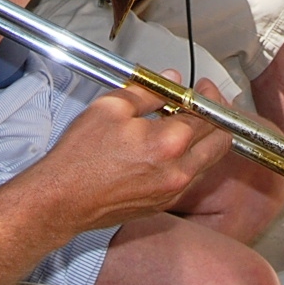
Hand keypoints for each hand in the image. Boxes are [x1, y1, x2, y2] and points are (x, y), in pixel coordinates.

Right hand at [30, 77, 231, 232]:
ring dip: (206, 140)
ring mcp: (173, 191)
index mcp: (170, 143)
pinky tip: (170, 147)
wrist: (62, 200)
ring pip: (209, 162)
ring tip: (186, 123)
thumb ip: (149, 91)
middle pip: (221, 142)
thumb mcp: (111, 107)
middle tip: (203, 104)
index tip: (203, 87)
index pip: (207, 114)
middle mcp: (179, 171)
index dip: (208, 96)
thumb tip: (172, 80)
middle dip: (217, 118)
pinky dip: (190, 159)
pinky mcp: (164, 204)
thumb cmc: (80, 156)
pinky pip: (191, 177)